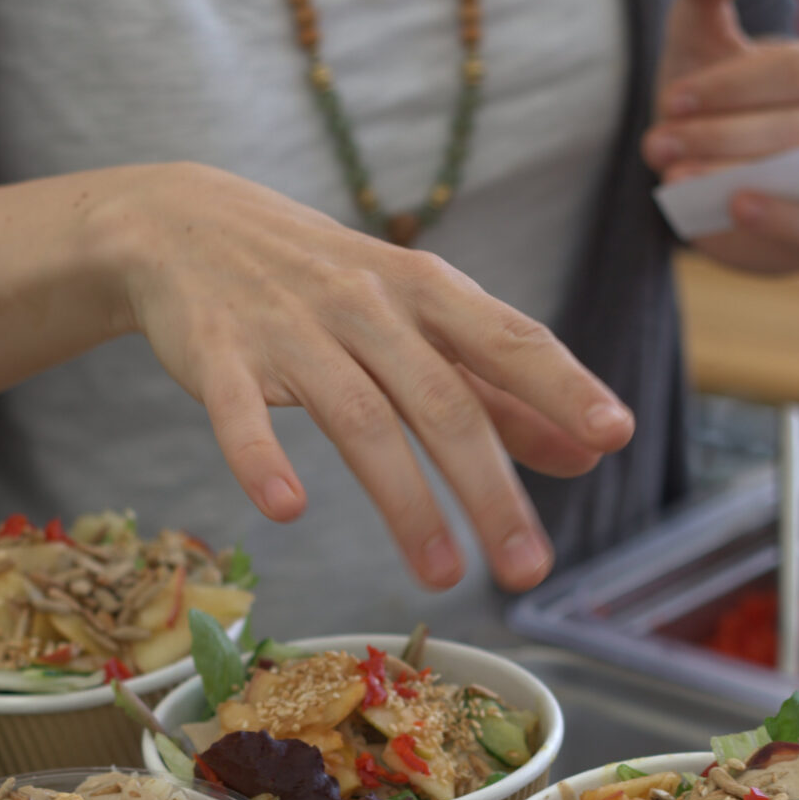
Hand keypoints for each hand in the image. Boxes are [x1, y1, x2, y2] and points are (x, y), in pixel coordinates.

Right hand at [95, 163, 634, 592]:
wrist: (184, 225)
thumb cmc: (324, 284)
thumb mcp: (418, 318)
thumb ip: (500, 389)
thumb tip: (591, 451)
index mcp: (427, 294)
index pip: (509, 340)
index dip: (562, 386)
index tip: (615, 433)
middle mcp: (368, 306)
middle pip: (443, 401)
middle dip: (490, 489)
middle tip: (529, 568)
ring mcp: (291, 329)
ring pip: (360, 418)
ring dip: (404, 500)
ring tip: (441, 574)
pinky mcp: (220, 354)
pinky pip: (241, 412)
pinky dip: (262, 457)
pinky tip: (287, 508)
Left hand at [642, 0, 798, 275]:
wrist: (716, 177)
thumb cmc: (719, 99)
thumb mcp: (704, 43)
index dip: (734, 86)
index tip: (673, 99)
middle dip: (721, 135)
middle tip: (655, 144)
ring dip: (731, 175)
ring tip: (672, 175)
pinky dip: (773, 217)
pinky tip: (735, 206)